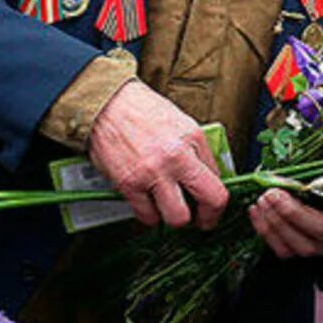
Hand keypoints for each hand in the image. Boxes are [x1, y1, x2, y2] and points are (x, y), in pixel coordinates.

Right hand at [86, 81, 228, 229]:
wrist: (105, 103)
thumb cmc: (141, 110)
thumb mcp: (182, 123)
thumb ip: (199, 151)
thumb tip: (211, 178)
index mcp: (192, 141)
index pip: (217, 187)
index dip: (217, 207)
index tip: (212, 211)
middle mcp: (174, 159)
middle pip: (204, 207)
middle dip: (203, 218)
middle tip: (197, 218)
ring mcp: (150, 173)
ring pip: (175, 218)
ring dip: (173, 217)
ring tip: (168, 208)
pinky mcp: (127, 183)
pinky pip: (146, 215)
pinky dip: (149, 214)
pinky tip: (148, 203)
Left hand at [248, 189, 322, 258]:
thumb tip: (301, 167)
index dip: (295, 213)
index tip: (276, 192)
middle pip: (307, 244)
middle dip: (279, 219)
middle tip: (265, 196)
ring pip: (294, 250)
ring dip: (270, 228)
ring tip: (259, 205)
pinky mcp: (314, 245)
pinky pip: (288, 249)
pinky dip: (269, 234)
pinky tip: (259, 215)